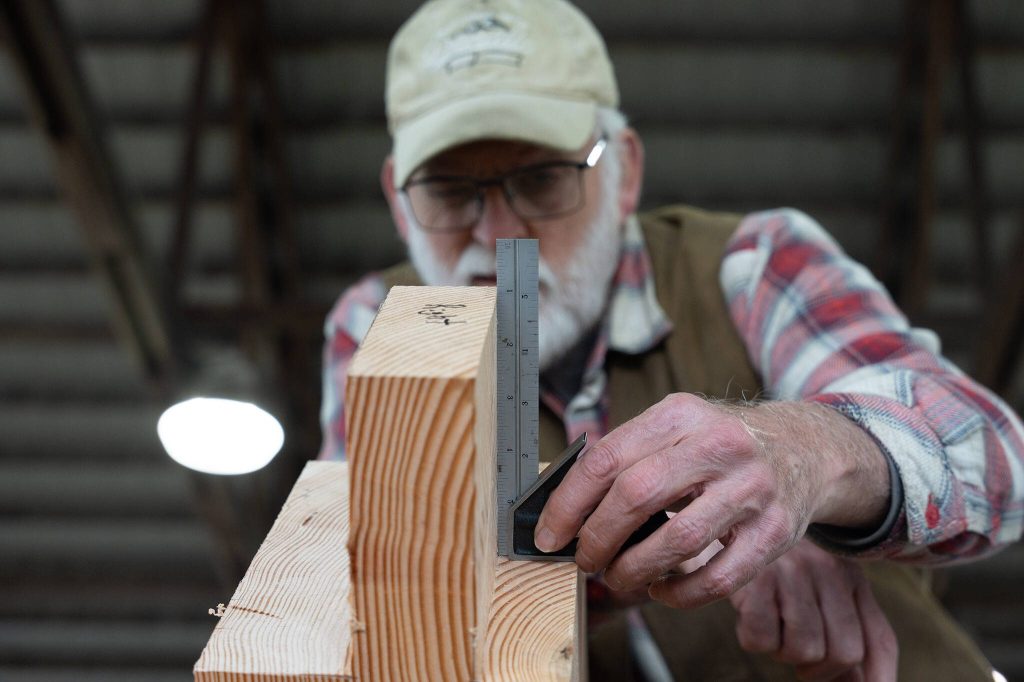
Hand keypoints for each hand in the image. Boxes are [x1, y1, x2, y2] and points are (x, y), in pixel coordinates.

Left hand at [534, 393, 889, 607]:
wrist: (803, 449)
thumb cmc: (720, 446)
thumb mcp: (676, 427)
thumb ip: (627, 455)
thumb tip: (566, 505)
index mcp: (680, 415)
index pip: (607, 458)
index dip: (569, 502)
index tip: (550, 533)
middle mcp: (718, 445)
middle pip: (636, 496)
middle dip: (597, 538)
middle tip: (585, 559)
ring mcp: (752, 489)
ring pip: (676, 542)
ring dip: (633, 570)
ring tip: (619, 576)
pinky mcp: (776, 532)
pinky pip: (717, 578)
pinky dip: (678, 593)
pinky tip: (661, 587)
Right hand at [730, 539, 897, 680]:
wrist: (733, 513)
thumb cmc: (776, 561)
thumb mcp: (818, 586)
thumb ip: (843, 630)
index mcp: (851, 575)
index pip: (879, 640)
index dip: (877, 678)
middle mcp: (829, 571)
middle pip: (844, 653)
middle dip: (818, 670)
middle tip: (795, 654)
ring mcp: (793, 573)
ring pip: (803, 651)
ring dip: (781, 651)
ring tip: (771, 623)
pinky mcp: (756, 578)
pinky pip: (761, 640)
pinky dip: (753, 638)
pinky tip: (749, 613)